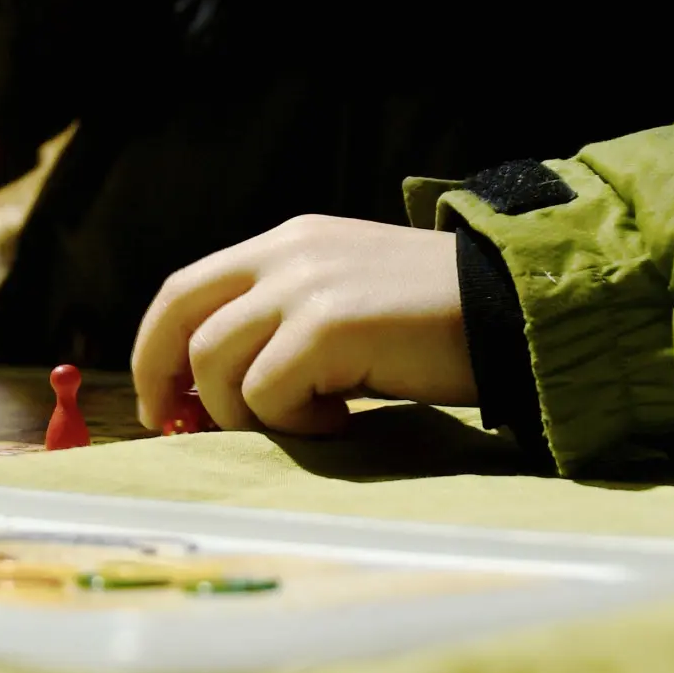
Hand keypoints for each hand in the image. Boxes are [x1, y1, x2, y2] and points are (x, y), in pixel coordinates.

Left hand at [131, 216, 475, 434]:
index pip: (186, 288)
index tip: (160, 400)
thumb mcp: (347, 303)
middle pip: (181, 317)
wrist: (516, 310)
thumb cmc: (437, 324)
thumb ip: (284, 325)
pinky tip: (343, 421)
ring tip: (310, 420)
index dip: (157, 347)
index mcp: (289, 244)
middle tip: (180, 428)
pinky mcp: (329, 326)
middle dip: (163, 380)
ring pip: (214, 363)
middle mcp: (288, 254)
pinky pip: (267, 392)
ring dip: (247, 412)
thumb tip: (214, 391)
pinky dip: (295, 423)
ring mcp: (306, 286)